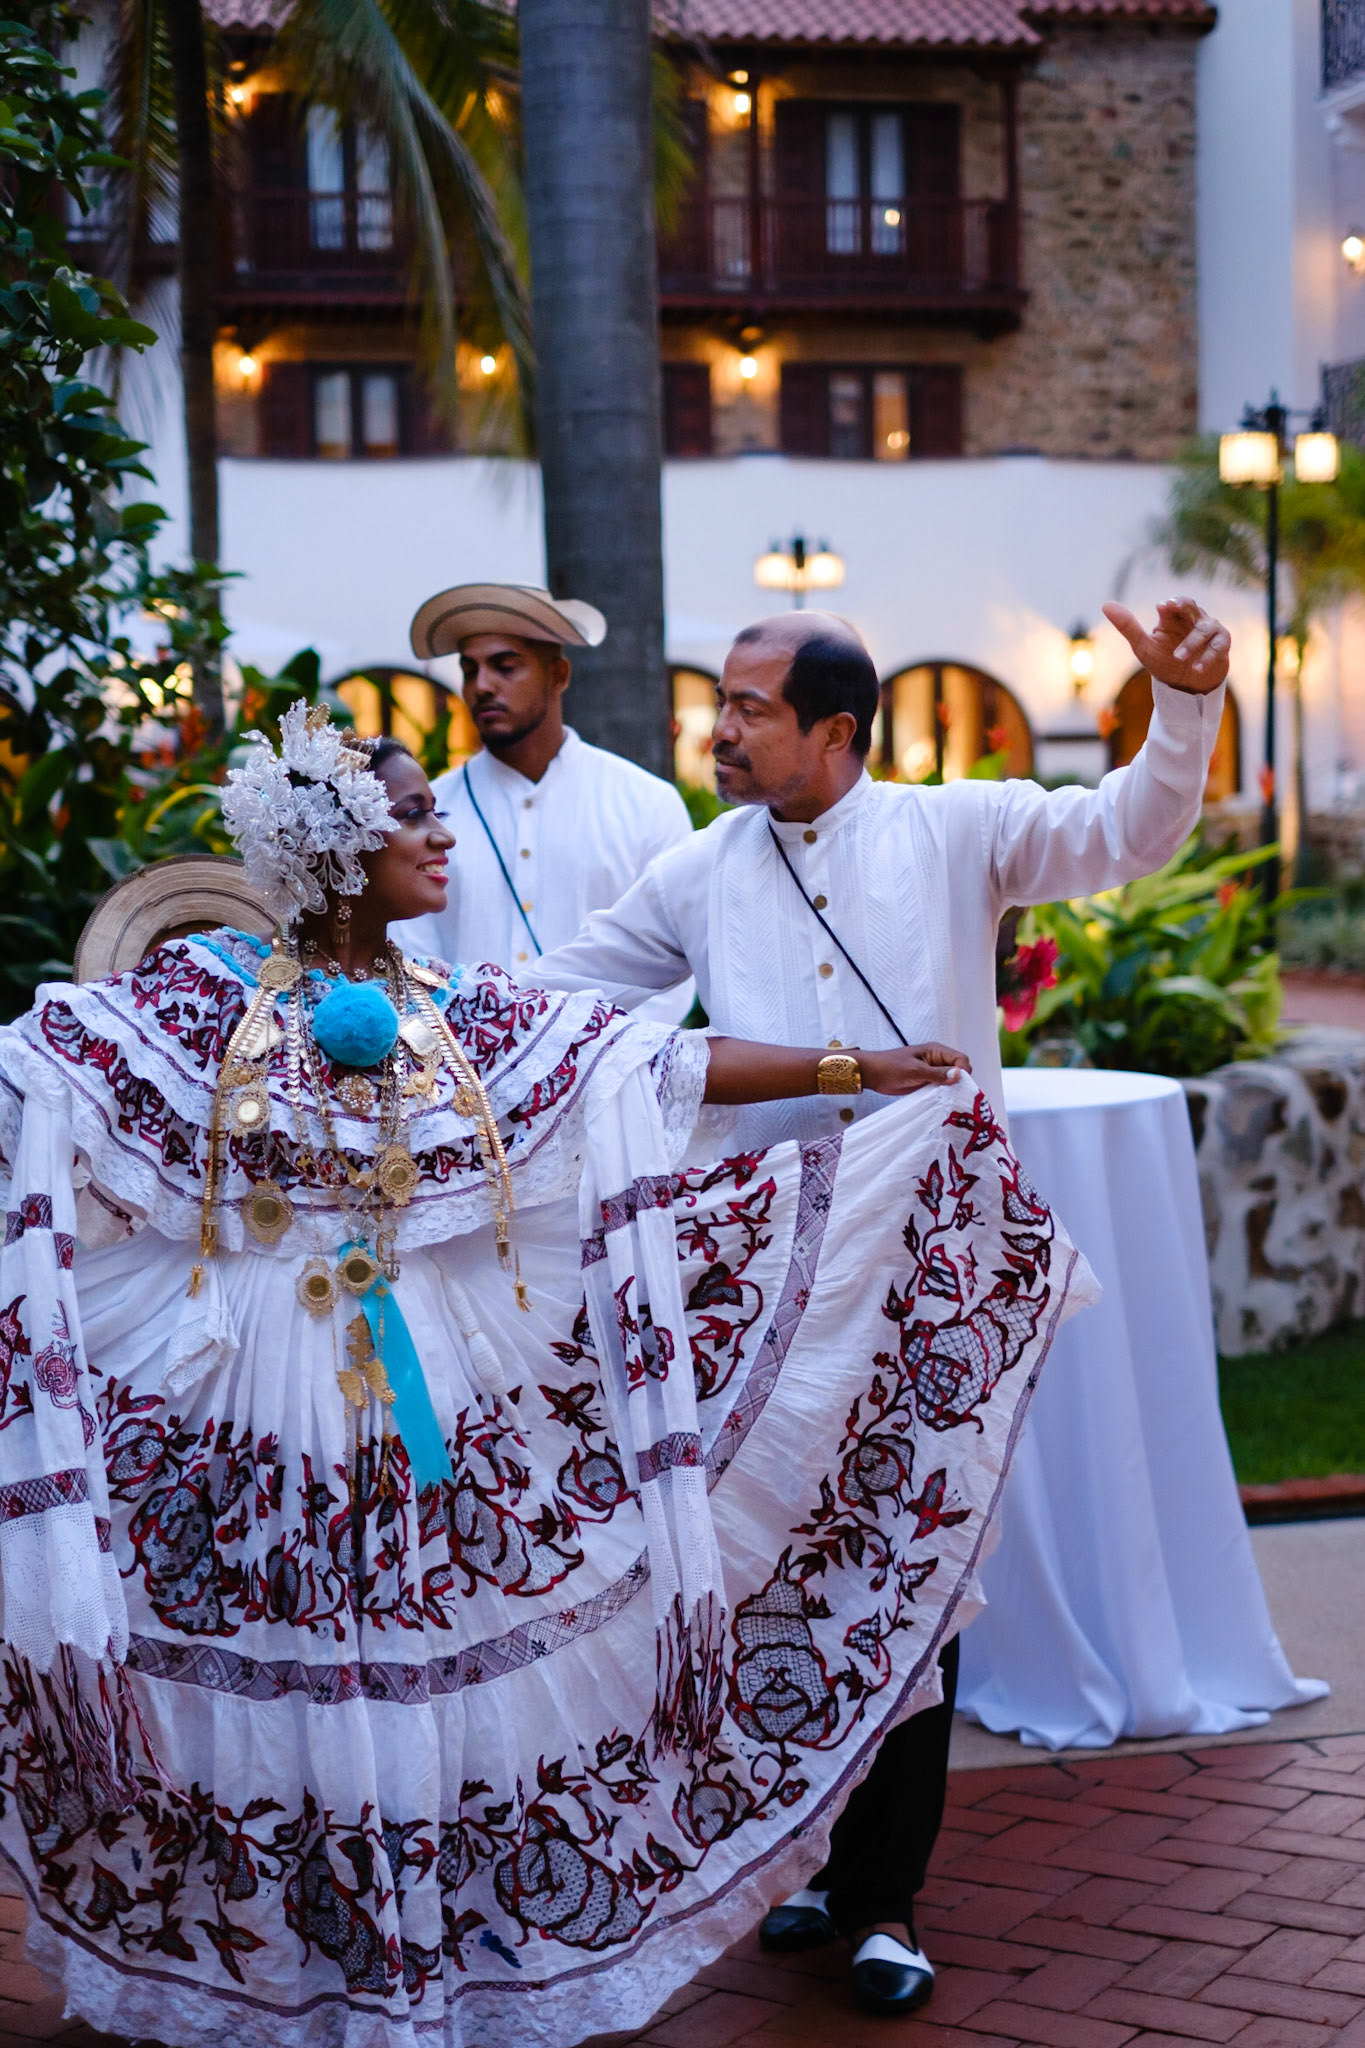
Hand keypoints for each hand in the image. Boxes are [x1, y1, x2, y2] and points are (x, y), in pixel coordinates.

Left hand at [861, 1042, 971, 1095]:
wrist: (873, 1074)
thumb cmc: (891, 1067)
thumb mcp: (915, 1070)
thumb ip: (937, 1074)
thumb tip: (959, 1075)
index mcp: (936, 1051)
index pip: (961, 1059)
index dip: (964, 1071)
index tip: (960, 1085)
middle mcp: (937, 1060)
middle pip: (959, 1070)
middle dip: (960, 1081)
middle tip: (957, 1096)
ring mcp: (933, 1072)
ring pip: (951, 1080)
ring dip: (952, 1089)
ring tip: (952, 1101)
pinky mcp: (927, 1082)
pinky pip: (941, 1088)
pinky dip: (944, 1094)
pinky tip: (943, 1103)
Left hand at [1102, 598, 1229, 695]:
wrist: (1186, 684)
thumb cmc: (1165, 660)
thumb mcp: (1143, 646)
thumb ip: (1127, 626)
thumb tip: (1105, 604)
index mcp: (1173, 617)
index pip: (1173, 604)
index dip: (1170, 604)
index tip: (1163, 607)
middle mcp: (1192, 619)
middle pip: (1192, 606)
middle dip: (1184, 605)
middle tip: (1172, 606)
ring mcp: (1209, 631)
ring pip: (1204, 629)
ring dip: (1191, 643)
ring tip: (1178, 657)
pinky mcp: (1222, 645)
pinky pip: (1218, 647)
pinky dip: (1208, 657)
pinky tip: (1197, 668)